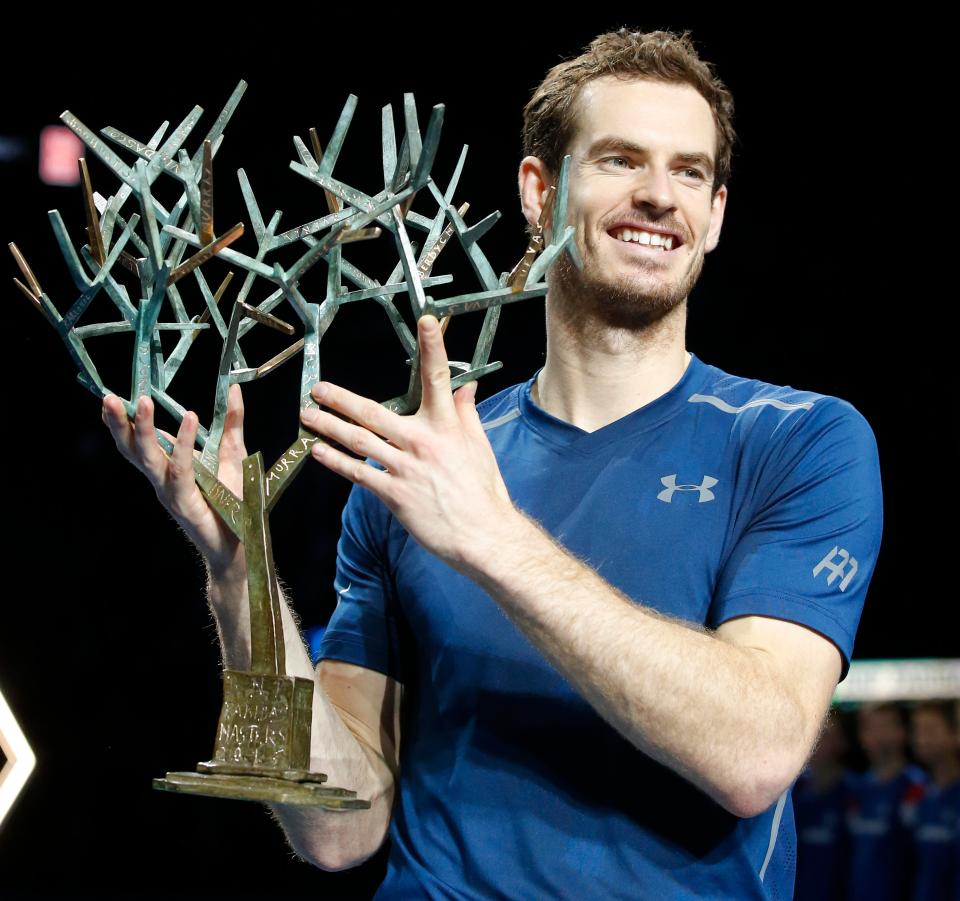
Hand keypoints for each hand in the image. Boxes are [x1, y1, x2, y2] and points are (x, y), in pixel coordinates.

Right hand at [101, 383, 247, 576]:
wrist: (244, 541)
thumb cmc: (235, 499)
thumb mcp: (233, 451)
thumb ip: (231, 421)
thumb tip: (232, 388)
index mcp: (167, 468)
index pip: (138, 442)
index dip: (124, 422)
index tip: (114, 398)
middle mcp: (162, 480)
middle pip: (132, 449)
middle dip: (119, 424)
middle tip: (110, 398)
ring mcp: (170, 492)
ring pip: (149, 458)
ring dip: (144, 430)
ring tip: (143, 402)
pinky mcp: (185, 502)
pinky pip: (180, 470)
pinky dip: (182, 444)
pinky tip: (188, 419)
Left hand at [299, 314, 517, 572]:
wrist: (483, 534)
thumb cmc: (483, 491)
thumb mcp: (479, 446)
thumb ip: (466, 414)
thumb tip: (467, 387)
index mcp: (448, 426)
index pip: (439, 378)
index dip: (433, 347)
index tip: (426, 320)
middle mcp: (423, 442)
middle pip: (374, 413)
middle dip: (341, 399)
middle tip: (317, 388)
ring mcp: (406, 469)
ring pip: (359, 441)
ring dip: (329, 427)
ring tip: (307, 416)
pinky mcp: (395, 495)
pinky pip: (359, 474)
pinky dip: (336, 462)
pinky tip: (319, 452)